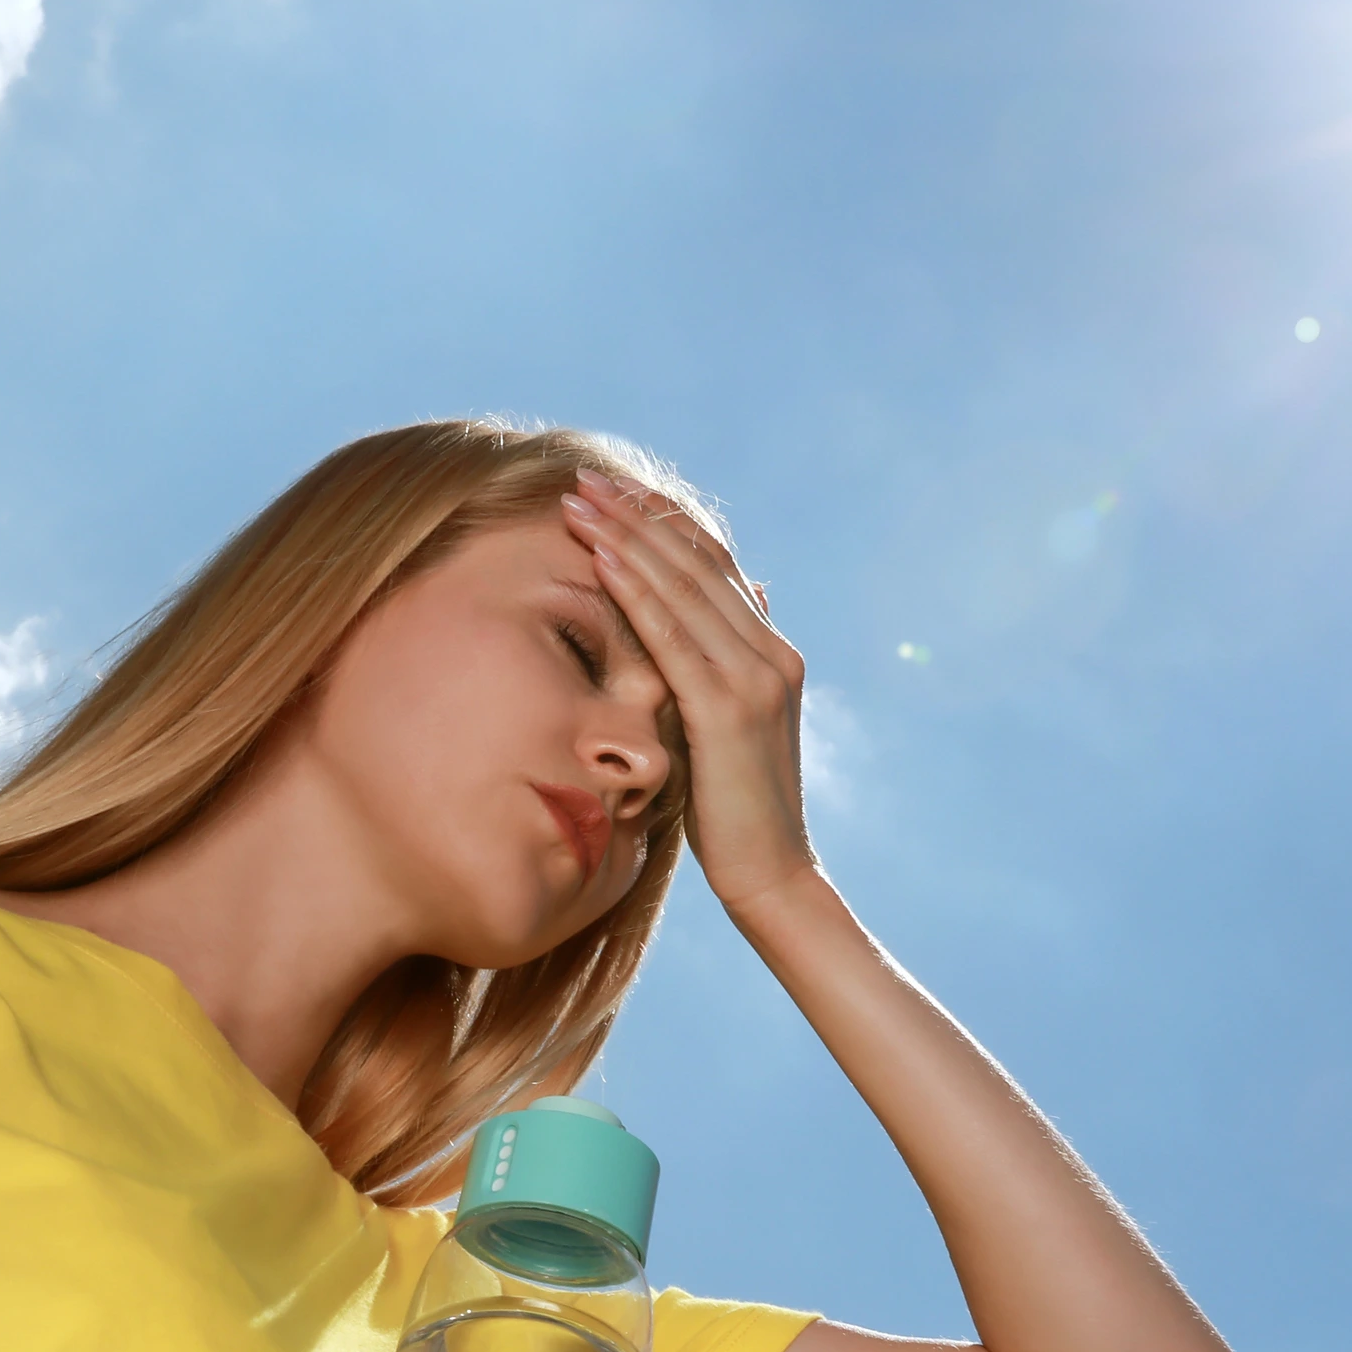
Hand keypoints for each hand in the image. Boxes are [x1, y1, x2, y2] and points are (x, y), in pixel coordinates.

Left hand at [561, 468, 817, 914]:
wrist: (772, 873)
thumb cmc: (736, 810)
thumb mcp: (729, 729)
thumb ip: (725, 671)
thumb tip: (738, 610)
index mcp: (773, 653)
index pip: (714, 565)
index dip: (662, 522)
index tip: (612, 491)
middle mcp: (771, 654)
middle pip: (697, 562)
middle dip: (636, 516)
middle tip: (583, 478)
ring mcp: (755, 679)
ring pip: (684, 588)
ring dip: (627, 538)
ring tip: (579, 503)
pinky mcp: (729, 711)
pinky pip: (674, 637)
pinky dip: (637, 591)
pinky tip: (602, 559)